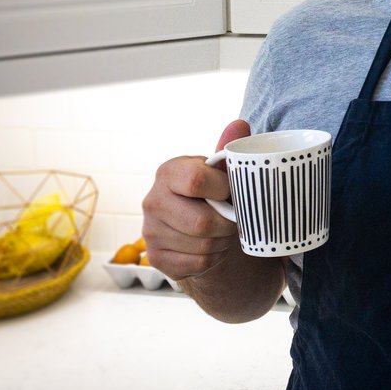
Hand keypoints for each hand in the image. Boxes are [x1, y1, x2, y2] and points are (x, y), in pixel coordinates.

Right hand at [141, 119, 248, 280]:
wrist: (196, 228)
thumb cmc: (211, 193)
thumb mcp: (219, 171)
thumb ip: (228, 151)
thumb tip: (240, 125)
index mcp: (167, 172)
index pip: (196, 180)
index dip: (223, 189)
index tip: (232, 191)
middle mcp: (152, 200)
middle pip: (202, 222)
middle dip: (228, 223)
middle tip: (234, 218)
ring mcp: (150, 231)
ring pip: (202, 245)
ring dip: (222, 241)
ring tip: (223, 231)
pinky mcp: (155, 258)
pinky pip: (197, 264)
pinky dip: (212, 258)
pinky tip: (211, 246)